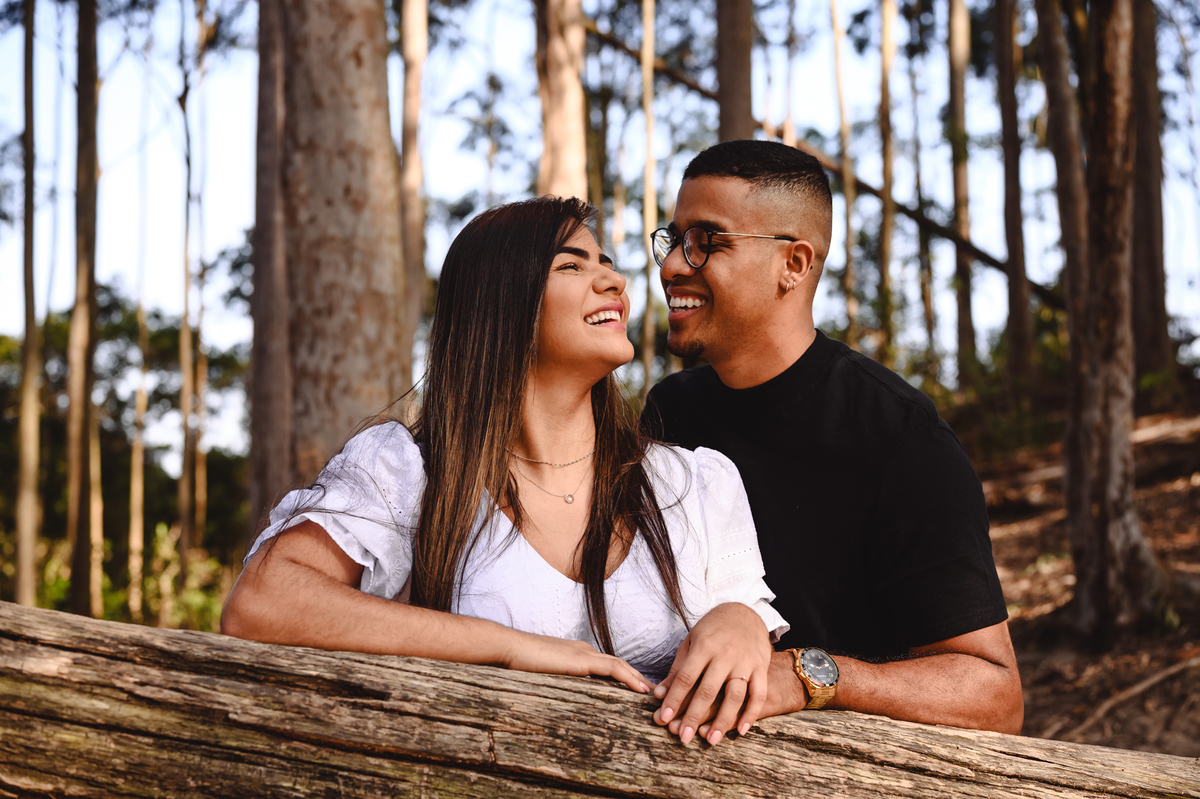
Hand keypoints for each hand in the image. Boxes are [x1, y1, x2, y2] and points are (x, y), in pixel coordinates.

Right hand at [504, 631, 651, 693]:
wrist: (510, 647)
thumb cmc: (519, 662)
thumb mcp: (543, 673)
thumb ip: (555, 679)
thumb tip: (560, 697)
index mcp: (577, 653)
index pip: (608, 666)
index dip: (625, 677)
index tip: (638, 691)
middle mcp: (585, 650)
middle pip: (619, 665)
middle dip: (637, 679)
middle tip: (654, 695)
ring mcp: (584, 653)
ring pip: (621, 666)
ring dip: (639, 680)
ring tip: (654, 695)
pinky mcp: (582, 660)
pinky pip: (613, 669)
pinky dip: (630, 678)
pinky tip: (641, 690)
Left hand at [652, 603, 771, 744]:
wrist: (745, 613)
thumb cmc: (713, 630)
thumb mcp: (691, 642)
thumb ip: (677, 669)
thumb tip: (659, 694)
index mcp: (704, 646)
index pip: (686, 677)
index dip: (674, 699)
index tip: (663, 718)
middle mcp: (725, 654)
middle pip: (708, 690)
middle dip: (694, 715)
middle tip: (683, 738)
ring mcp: (745, 661)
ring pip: (734, 695)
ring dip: (722, 720)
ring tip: (710, 740)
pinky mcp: (761, 667)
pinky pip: (758, 694)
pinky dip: (751, 714)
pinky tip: (740, 731)